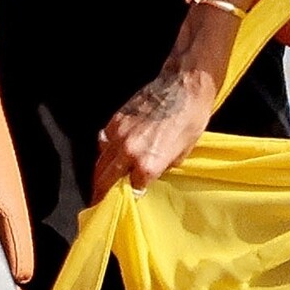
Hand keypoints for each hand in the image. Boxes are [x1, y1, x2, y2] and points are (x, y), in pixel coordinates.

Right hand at [94, 69, 217, 198]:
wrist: (185, 87)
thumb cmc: (191, 119)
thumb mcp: (183, 153)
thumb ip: (163, 168)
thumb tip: (151, 174)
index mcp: (148, 164)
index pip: (132, 190)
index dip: (131, 195)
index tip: (129, 198)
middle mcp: (129, 152)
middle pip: (106, 180)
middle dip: (101, 193)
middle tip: (98, 202)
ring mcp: (119, 135)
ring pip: (100, 162)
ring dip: (99, 174)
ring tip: (99, 182)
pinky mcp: (115, 120)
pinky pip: (103, 141)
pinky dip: (103, 150)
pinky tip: (107, 154)